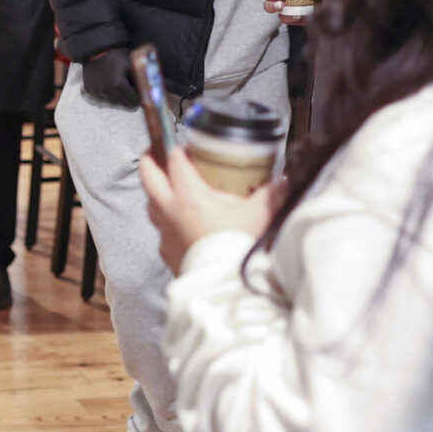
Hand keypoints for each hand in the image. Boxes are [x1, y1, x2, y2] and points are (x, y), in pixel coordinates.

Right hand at [79, 48, 137, 107]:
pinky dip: (107, 95)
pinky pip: (101, 98)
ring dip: (118, 97)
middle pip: (123, 103)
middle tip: (131, 92)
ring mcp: (97, 91)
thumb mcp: (131, 66)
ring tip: (119, 87)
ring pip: (112, 102)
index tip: (140, 95)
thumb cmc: (117, 55)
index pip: (133, 101)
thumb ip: (138, 81)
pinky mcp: (90, 90)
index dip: (138, 99)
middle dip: (129, 99)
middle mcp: (107, 91)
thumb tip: (145, 93)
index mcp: (119, 85)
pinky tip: (109, 86)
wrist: (97, 49)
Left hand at [140, 146, 285, 275]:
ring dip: (155, 191)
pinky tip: (176, 223)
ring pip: (150, 203)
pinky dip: (164, 221)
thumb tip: (284, 181)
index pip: (174, 161)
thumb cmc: (238, 248)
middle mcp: (170, 211)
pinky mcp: (166, 251)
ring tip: (166, 186)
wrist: (224, 286)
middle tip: (154, 151)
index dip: (178, 148)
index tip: (184, 145)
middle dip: (149, 160)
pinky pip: (159, 230)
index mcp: (189, 195)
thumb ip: (271, 194)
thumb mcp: (259, 215)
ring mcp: (164, 232)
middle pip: (148, 176)